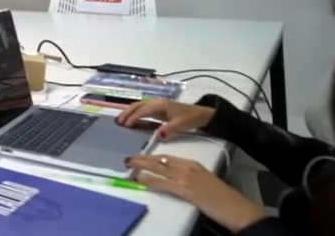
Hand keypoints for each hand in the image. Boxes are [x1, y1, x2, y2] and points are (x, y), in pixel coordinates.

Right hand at [117, 98, 214, 139]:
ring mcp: (157, 105)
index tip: (126, 125)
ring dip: (129, 112)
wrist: (202, 114)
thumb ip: (168, 129)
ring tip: (121, 121)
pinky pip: (143, 110)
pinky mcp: (159, 110)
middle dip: (127, 113)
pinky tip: (131, 120)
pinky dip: (135, 114)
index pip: (143, 110)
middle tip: (118, 122)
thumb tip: (157, 136)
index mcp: (161, 104)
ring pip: (139, 106)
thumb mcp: (181, 124)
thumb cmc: (191, 118)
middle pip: (138, 105)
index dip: (134, 117)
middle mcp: (157, 102)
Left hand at [126, 155, 265, 232]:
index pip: (169, 158)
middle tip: (130, 158)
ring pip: (158, 167)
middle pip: (160, 159)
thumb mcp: (205, 182)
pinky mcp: (184, 189)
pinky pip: (161, 182)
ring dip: (141, 166)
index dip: (153, 158)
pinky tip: (139, 180)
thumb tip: (176, 181)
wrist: (236, 207)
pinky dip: (148, 180)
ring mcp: (185, 177)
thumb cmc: (224, 198)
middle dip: (143, 158)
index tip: (143, 157)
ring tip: (129, 165)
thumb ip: (190, 178)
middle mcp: (188, 167)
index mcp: (193, 164)